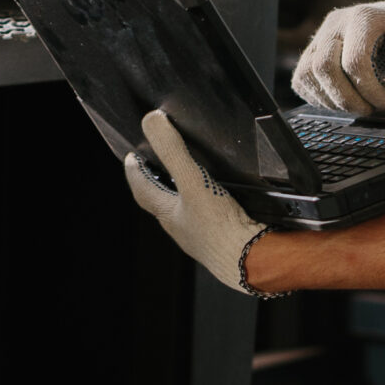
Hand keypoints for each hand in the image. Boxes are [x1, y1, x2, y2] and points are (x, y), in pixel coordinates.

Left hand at [124, 109, 269, 295]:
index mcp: (169, 215)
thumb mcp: (194, 182)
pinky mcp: (226, 239)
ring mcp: (204, 236)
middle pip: (162, 202)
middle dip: (157, 183)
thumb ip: (173, 152)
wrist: (254, 262)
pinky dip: (211, 204)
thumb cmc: (221, 231)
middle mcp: (183, 228)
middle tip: (155, 165)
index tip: (130, 158)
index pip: (142, 190)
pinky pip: (211, 217)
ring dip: (185, 194)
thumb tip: (152, 122)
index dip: (135, 172)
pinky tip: (224, 197)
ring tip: (190, 177)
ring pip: (187, 211)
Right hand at [291, 0, 384, 115]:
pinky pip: (301, 78)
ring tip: (356, 106)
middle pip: (323, 67)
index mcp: (362, 18)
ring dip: (330, 100)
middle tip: (368, 110)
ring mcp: (319, 36)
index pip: (354, 61)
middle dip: (346, 98)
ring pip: (306, 73)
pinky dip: (317, 97)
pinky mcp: (312, 50)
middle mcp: (335, 24)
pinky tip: (340, 101)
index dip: (370, 90)